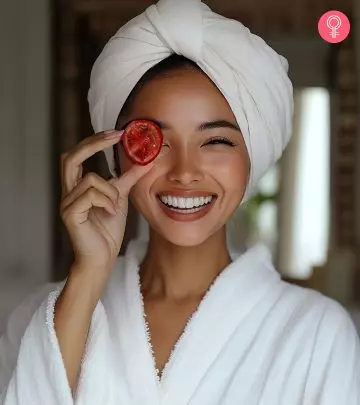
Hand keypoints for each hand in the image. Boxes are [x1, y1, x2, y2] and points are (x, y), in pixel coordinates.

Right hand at [60, 130, 153, 278]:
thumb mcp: (120, 198)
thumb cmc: (108, 230)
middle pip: (70, 157)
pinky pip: (90, 195)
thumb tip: (145, 160)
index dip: (95, 141)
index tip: (117, 132)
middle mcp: (68, 192)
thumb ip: (128, 179)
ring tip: (115, 206)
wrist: (103, 257)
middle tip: (116, 136)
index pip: (77, 155)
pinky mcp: (69, 214)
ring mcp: (66, 203)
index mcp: (78, 186)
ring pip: (90, 179)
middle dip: (94, 144)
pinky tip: (110, 213)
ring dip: (110, 190)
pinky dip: (106, 201)